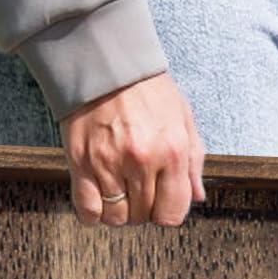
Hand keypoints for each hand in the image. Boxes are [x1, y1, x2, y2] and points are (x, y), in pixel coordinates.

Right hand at [61, 73, 206, 227]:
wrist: (105, 61)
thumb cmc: (147, 89)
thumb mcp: (182, 118)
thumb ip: (193, 162)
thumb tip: (197, 197)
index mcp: (171, 151)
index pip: (171, 214)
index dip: (167, 211)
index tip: (160, 200)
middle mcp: (141, 161)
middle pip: (143, 216)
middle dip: (143, 209)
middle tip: (138, 188)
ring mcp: (109, 163)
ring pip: (116, 218)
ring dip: (119, 211)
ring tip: (119, 190)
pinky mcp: (81, 163)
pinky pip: (89, 210)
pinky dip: (94, 213)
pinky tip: (99, 198)